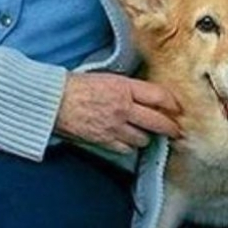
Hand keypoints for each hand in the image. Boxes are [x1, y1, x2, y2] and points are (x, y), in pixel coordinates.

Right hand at [54, 72, 182, 153]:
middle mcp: (123, 107)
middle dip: (171, 128)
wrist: (50, 101)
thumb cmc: (72, 86)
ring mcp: (114, 126)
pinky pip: (125, 149)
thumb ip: (124, 88)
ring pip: (143, 138)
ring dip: (146, 137)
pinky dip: (128, 147)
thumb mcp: (103, 78)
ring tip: (144, 135)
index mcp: (124, 87)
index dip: (172, 103)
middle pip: (158, 122)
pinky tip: (126, 142)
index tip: (177, 108)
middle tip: (176, 131)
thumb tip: (140, 96)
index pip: (159, 96)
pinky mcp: (103, 140)